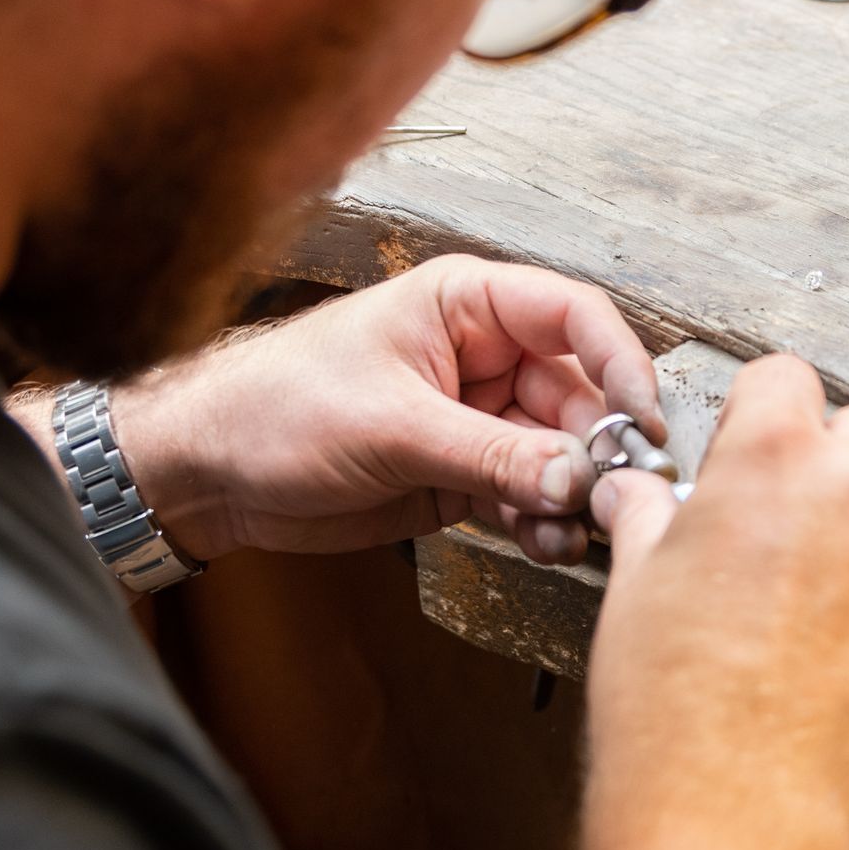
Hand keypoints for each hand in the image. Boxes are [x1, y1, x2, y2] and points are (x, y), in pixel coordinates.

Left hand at [112, 255, 663, 563]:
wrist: (206, 472)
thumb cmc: (274, 407)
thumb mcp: (392, 426)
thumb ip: (493, 454)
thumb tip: (576, 477)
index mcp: (467, 305)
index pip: (574, 316)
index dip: (619, 363)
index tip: (643, 420)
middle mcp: (483, 356)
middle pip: (578, 393)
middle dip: (598, 447)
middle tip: (609, 497)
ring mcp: (475, 417)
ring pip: (558, 452)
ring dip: (572, 495)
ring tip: (569, 531)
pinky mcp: (462, 473)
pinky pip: (526, 495)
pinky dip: (542, 522)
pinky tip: (543, 544)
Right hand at [576, 356, 848, 849]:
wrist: (731, 810)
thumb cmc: (677, 703)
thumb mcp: (636, 579)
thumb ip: (648, 513)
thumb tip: (638, 497)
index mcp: (775, 459)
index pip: (784, 377)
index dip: (757, 409)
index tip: (743, 441)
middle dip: (823, 463)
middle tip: (774, 518)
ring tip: (791, 612)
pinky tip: (823, 661)